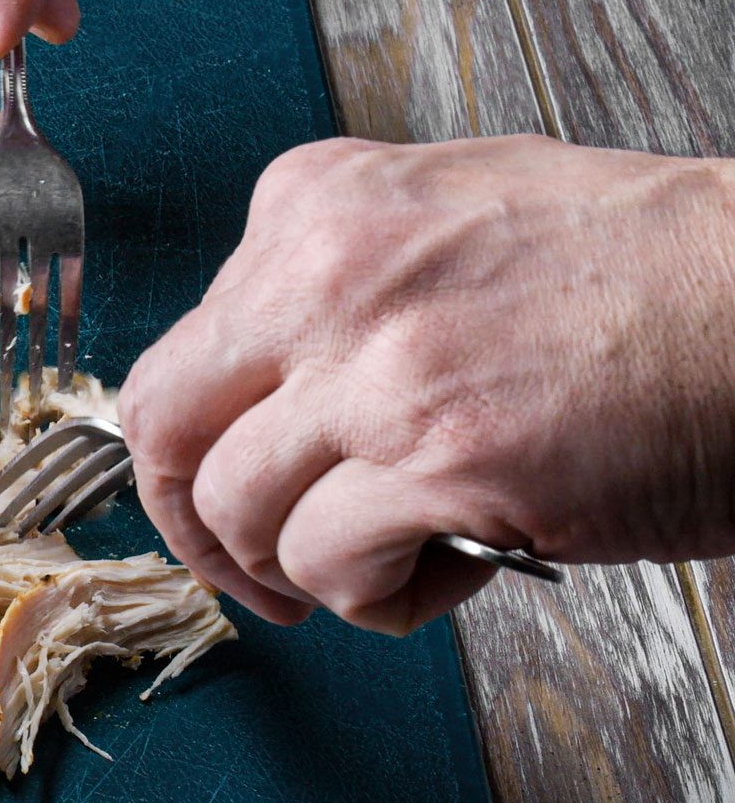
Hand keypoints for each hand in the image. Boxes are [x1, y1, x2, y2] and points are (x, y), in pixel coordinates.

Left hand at [119, 134, 734, 633]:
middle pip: (163, 427)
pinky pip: (325, 565)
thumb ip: (335, 288)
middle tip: (246, 568)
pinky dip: (372, 598)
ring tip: (385, 559)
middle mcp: (326, 274)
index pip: (184, 351)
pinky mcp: (442, 457)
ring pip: (237, 510)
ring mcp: (377, 365)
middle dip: (191, 522)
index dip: (199, 446)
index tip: (230, 490)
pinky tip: (445, 569)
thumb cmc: (639, 274)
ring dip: (297, 567)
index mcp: (317, 204)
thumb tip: (263, 396)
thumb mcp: (451, 217)